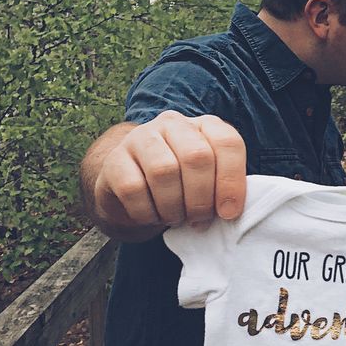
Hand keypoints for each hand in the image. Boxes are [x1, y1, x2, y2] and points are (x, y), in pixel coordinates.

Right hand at [93, 111, 246, 232]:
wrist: (132, 187)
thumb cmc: (180, 186)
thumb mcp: (208, 183)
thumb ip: (223, 190)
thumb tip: (230, 212)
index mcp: (204, 127)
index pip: (227, 143)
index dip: (232, 181)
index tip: (228, 213)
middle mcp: (173, 124)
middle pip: (196, 157)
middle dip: (201, 199)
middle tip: (198, 220)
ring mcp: (140, 137)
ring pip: (164, 171)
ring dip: (173, 207)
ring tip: (175, 218)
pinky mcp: (114, 159)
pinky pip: (133, 188)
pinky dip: (147, 212)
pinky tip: (152, 216)